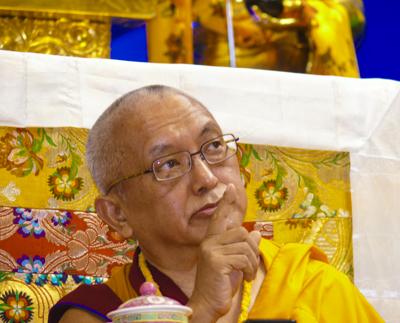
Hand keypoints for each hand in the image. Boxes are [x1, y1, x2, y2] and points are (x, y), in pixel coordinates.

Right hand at [188, 184, 260, 321]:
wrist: (208, 303)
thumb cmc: (220, 283)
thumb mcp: (236, 263)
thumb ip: (244, 247)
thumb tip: (257, 233)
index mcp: (212, 240)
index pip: (220, 217)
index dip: (226, 202)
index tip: (231, 187)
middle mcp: (209, 242)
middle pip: (242, 233)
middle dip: (253, 250)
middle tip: (251, 266)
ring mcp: (211, 250)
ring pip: (245, 245)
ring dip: (252, 263)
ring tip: (247, 274)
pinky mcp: (215, 260)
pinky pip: (243, 258)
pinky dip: (249, 270)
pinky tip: (245, 279)